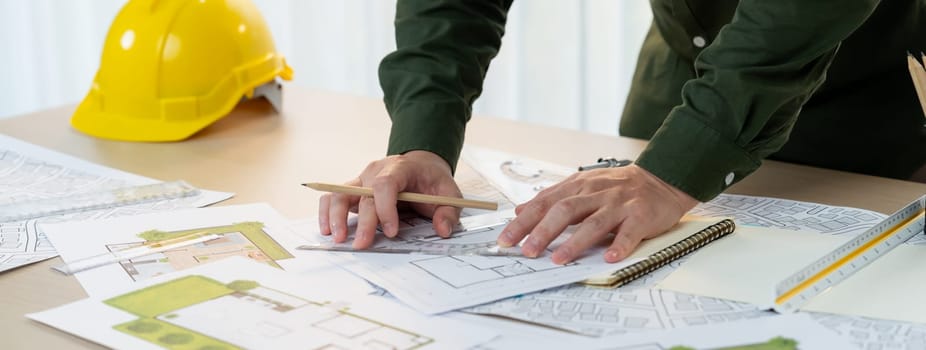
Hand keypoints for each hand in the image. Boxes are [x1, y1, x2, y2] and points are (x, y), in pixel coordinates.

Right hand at [318, 150, 461, 248]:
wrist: (421, 166)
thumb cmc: (431, 181)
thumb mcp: (449, 193)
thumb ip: (449, 211)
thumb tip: (444, 230)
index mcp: (399, 168)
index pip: (385, 184)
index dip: (386, 207)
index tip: (392, 231)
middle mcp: (375, 171)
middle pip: (363, 195)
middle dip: (363, 222)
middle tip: (362, 245)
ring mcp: (361, 180)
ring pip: (340, 193)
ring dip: (336, 216)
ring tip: (338, 239)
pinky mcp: (354, 190)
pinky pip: (333, 197)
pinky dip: (326, 212)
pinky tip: (327, 230)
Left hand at [496, 164, 697, 263]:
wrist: (661, 179)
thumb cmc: (618, 187)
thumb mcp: (581, 186)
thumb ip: (552, 198)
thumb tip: (520, 210)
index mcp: (578, 186)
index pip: (545, 203)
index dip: (524, 221)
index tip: (506, 239)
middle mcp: (596, 193)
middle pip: (565, 210)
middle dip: (543, 231)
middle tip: (527, 251)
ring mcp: (619, 204)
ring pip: (593, 223)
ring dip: (574, 242)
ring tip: (558, 259)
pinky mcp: (641, 215)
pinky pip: (629, 232)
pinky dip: (619, 245)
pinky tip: (608, 257)